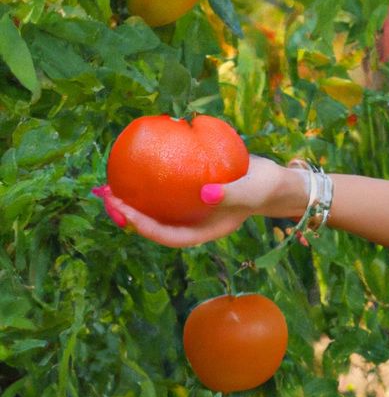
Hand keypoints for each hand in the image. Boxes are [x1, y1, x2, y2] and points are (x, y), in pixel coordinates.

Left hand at [93, 155, 304, 247]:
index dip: (143, 226)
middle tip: (106, 195)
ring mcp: (190, 206)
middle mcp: (192, 221)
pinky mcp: (190, 188)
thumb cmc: (265, 188)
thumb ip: (232, 194)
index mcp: (203, 230)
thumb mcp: (252, 191)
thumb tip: (204, 193)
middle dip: (127, 214)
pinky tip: (136, 161)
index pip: (168, 235)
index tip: (123, 211)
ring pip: (155, 206)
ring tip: (109, 184)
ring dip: (132, 197)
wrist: (273, 179)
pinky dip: (149, 178)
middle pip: (154, 223)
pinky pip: (165, 186)